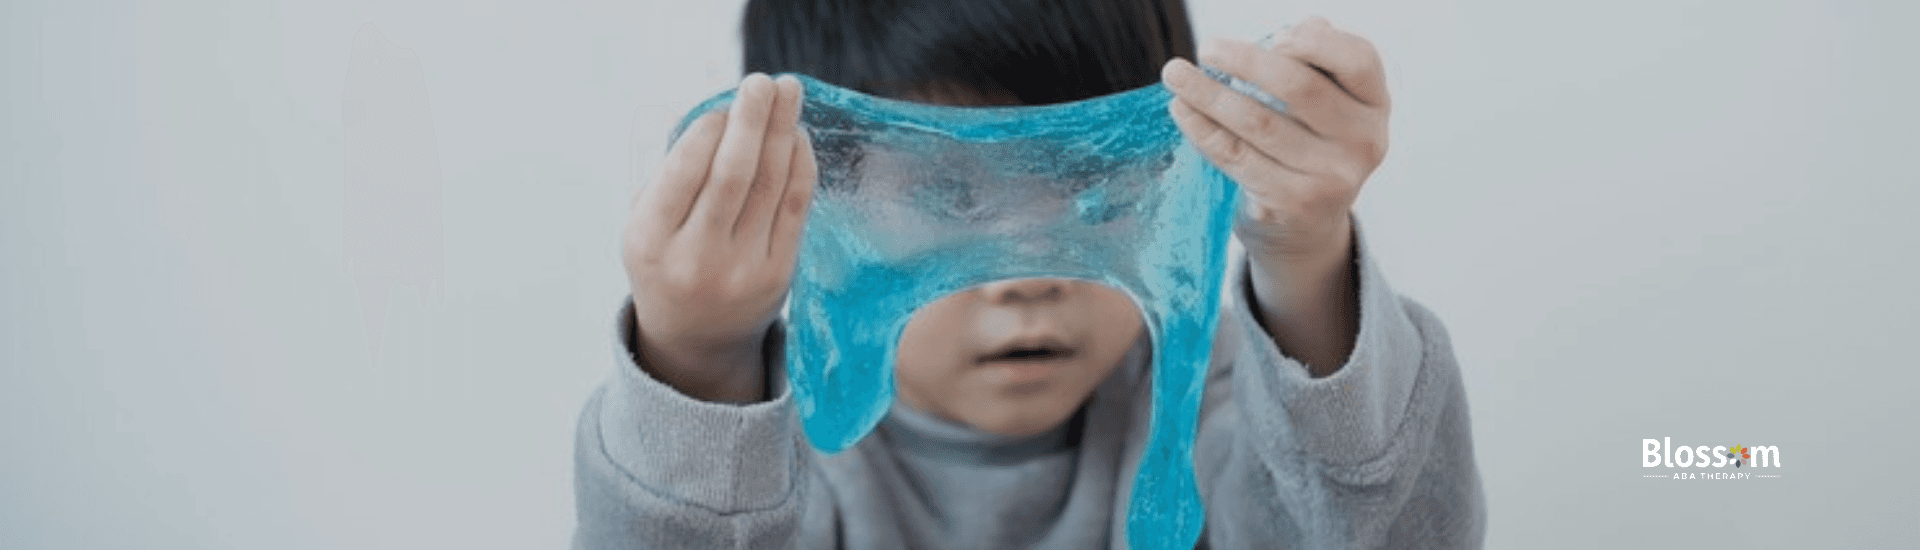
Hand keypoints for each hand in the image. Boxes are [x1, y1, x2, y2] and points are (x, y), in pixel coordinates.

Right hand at [622, 73, 815, 401]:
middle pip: (733, 176)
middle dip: (751, 121)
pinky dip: (799, 166)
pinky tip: (798, 135)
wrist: (696, 339)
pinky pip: (794, 208)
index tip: (722, 108)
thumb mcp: (645, 225)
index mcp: (650, 242)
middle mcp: (696, 258)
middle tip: (763, 82)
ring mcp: (741, 270)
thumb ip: (672, 177)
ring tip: (788, 92)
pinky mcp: (778, 275)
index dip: (707, 134)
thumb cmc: (668, 261)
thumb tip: (721, 117)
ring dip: (782, 132)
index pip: (684, 175)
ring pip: (769, 187)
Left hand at [1162, 17, 1388, 373]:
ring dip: (1209, 93)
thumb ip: (1313, 65)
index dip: (1314, 43)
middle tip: (1208, 47)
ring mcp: (1330, 177)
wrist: (1308, 227)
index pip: (1357, 60)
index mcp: (1375, 105)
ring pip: (1259, 122)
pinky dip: (1203, 129)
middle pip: (1299, 87)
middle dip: (1246, 61)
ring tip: (1176, 75)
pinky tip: (1182, 110)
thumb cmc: (1310, 147)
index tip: (1274, 36)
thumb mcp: (1327, 106)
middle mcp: (1363, 142)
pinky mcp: (1292, 202)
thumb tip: (1288, 32)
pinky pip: (1236, 156)